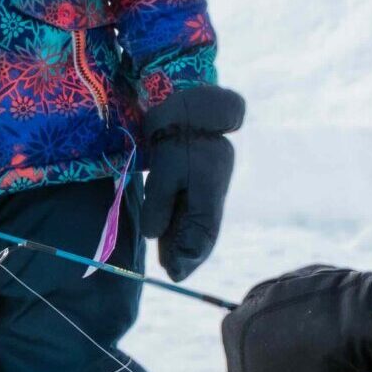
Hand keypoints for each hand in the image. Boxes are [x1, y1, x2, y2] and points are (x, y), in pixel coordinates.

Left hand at [140, 86, 244, 280]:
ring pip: (200, 219)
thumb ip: (160, 203)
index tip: (174, 275)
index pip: (202, 234)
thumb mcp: (164, 168)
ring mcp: (213, 180)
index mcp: (210, 186)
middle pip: (203, 230)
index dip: (189, 257)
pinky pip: (198, 207)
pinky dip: (185, 222)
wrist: (187, 95)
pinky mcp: (206, 173)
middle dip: (187, 253)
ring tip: (170, 259)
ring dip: (185, 239)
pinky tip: (174, 232)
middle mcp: (216, 187)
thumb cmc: (171, 128)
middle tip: (171, 272)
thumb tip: (155, 235)